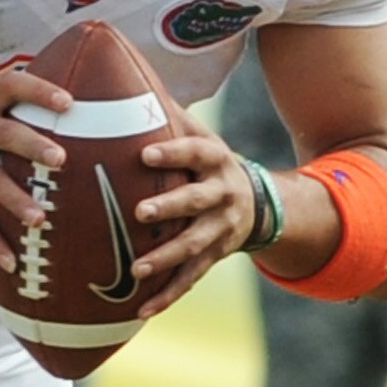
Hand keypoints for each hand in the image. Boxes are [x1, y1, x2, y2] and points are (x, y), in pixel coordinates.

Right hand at [0, 69, 73, 278]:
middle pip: (5, 134)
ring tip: (40, 219)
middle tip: (60, 159)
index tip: (67, 101)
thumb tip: (60, 99)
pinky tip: (10, 261)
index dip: (40, 91)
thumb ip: (5, 98)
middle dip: (33, 147)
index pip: (13, 86)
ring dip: (16, 200)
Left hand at [126, 118, 258, 318]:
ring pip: (194, 246)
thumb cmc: (209, 163)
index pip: (195, 152)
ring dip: (166, 258)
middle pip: (197, 201)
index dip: (173, 151)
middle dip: (170, 207)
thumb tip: (127, 76)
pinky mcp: (215, 257)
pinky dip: (167, 296)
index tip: (145, 153)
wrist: (258, 204)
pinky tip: (142, 310)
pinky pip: (191, 279)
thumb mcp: (201, 136)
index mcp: (216, 160)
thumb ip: (169, 114)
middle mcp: (223, 195)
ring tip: (137, 269)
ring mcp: (221, 230)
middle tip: (139, 211)